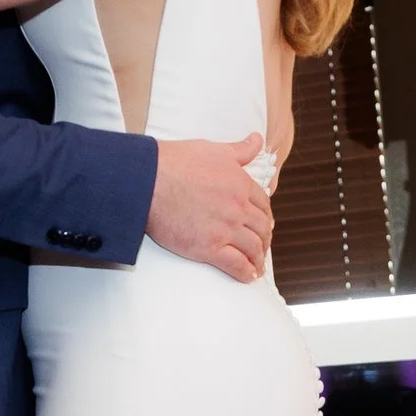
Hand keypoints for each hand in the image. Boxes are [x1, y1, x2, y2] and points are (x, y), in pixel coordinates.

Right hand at [146, 134, 273, 283]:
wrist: (148, 180)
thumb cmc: (176, 161)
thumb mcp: (214, 150)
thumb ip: (239, 150)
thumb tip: (257, 140)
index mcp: (241, 184)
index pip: (263, 205)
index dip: (266, 217)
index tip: (266, 226)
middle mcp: (238, 207)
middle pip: (261, 229)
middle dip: (264, 240)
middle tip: (262, 247)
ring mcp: (225, 229)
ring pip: (253, 248)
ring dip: (258, 259)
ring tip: (258, 266)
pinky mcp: (209, 248)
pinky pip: (236, 265)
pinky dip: (245, 273)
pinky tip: (248, 276)